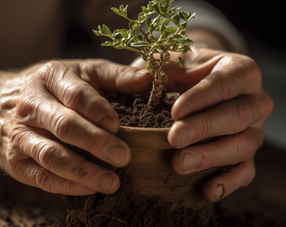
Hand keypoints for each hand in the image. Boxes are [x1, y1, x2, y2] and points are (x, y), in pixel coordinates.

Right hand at [0, 59, 151, 194]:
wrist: (1, 104)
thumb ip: (115, 75)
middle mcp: (31, 105)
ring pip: (52, 155)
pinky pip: (42, 176)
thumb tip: (148, 78)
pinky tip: (90, 188)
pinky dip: (67, 185)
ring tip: (111, 182)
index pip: (76, 95)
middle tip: (123, 157)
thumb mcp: (83, 72)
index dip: (98, 111)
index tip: (118, 126)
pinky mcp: (16, 161)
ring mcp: (21, 135)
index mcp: (50, 78)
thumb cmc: (54, 88)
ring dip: (83, 171)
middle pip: (64, 125)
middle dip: (95, 142)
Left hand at [132, 46, 273, 200]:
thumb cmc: (183, 72)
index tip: (176, 112)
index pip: (225, 83)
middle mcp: (254, 100)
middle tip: (175, 138)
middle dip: (205, 128)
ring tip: (180, 163)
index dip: (201, 98)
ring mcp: (254, 129)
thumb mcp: (173, 61)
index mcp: (240, 71)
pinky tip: (207, 190)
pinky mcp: (246, 153)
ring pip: (243, 145)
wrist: (198, 86)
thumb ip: (162, 68)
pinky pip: (245, 170)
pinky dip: (228, 182)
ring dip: (211, 156)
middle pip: (237, 115)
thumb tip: (141, 79)